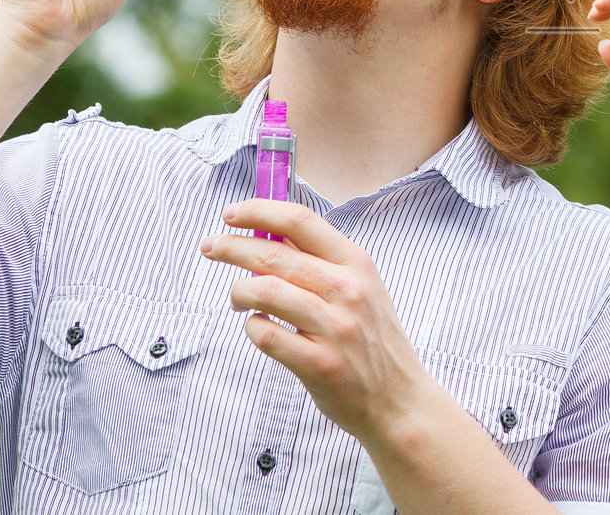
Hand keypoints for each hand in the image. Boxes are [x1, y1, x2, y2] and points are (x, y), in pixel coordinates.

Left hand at [201, 200, 438, 446]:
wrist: (399, 398)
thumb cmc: (372, 340)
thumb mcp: (361, 288)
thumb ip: (320, 261)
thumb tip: (270, 233)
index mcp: (357, 263)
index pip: (301, 222)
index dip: (260, 211)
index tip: (232, 213)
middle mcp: (347, 290)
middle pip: (275, 254)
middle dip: (232, 246)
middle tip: (210, 247)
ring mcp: (335, 328)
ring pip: (265, 292)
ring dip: (239, 292)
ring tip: (236, 300)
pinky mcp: (320, 364)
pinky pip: (267, 336)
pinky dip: (253, 328)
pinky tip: (258, 327)